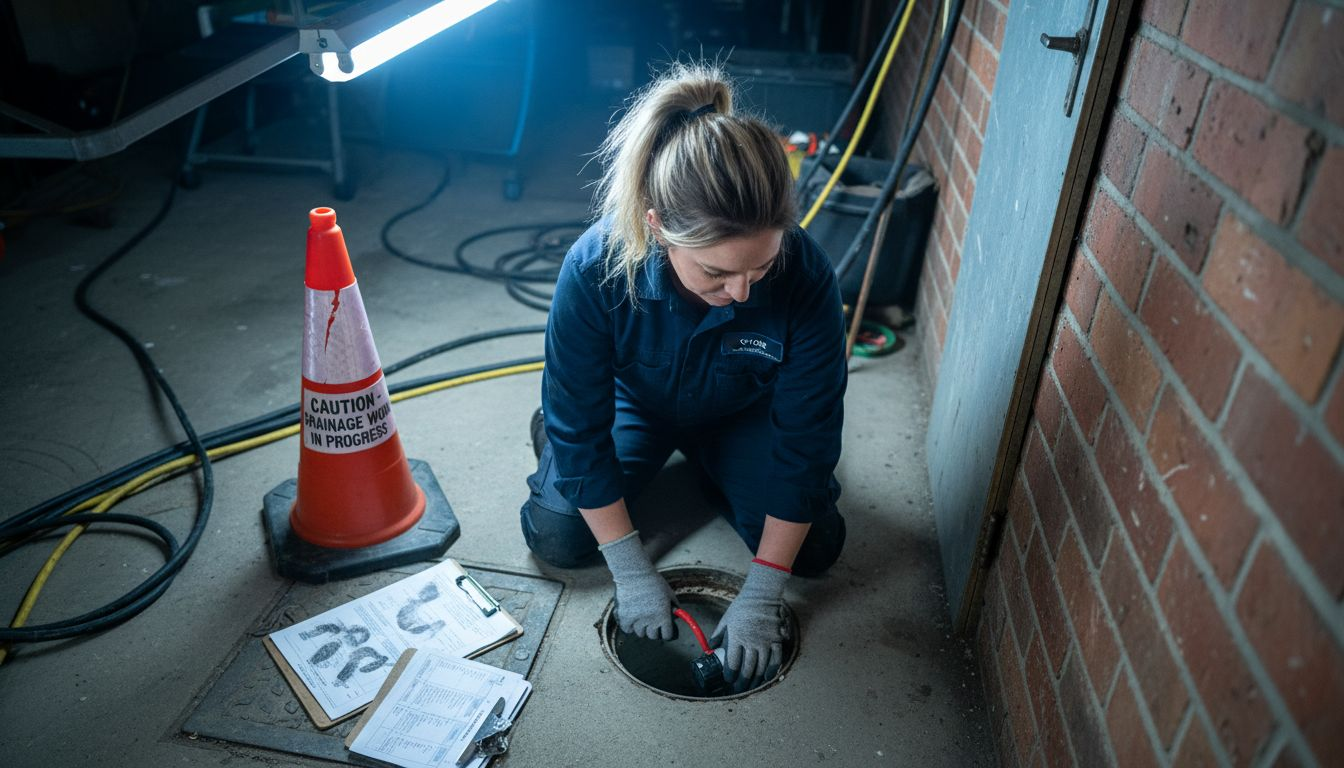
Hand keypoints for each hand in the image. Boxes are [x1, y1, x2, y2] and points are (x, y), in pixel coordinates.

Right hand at [598, 530, 676, 639]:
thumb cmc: (653, 581)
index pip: (667, 635)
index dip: (667, 632)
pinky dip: (629, 626)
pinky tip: (632, 619)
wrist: (634, 573)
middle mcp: (651, 620)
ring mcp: (637, 620)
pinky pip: (627, 630)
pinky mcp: (624, 617)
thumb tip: (677, 616)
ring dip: (642, 628)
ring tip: (641, 617)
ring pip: (640, 633)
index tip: (665, 630)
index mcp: (663, 615)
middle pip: (653, 636)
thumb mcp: (669, 593)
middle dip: (654, 630)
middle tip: (652, 622)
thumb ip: (674, 606)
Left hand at [710, 561, 788, 691]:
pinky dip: (771, 671)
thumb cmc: (741, 607)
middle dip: (741, 683)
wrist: (761, 595)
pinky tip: (766, 678)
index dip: (729, 676)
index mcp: (736, 637)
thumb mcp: (726, 620)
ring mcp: (765, 642)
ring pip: (760, 668)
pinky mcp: (776, 640)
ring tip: (749, 688)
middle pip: (746, 670)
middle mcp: (751, 641)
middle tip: (737, 690)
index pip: (732, 663)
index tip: (727, 680)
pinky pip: (775, 660)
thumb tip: (710, 649)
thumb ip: (718, 636)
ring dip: (754, 681)